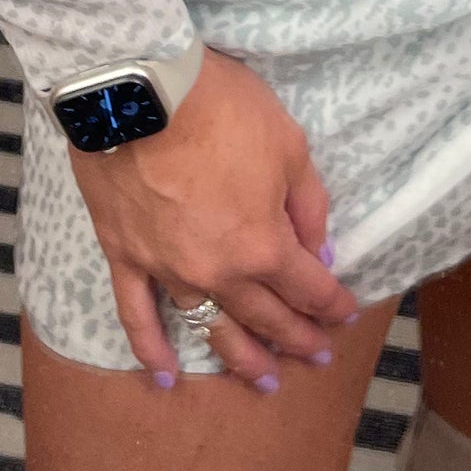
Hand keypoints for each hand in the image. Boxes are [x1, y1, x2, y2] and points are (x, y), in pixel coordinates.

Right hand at [67, 51, 359, 391]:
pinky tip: (166, 378)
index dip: (332, 304)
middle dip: (297, 338)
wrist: (139, 91)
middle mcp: (218, 271)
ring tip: (264, 379)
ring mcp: (167, 270)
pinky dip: (151, 350)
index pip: (308, 287)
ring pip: (210, 327)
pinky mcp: (125, 258)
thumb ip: (308, 205)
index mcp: (264, 245)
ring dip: (240, 356)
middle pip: (266, 316)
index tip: (345, 314)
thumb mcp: (289, 146)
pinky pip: (137, 315)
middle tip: (316, 356)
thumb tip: (318, 249)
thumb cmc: (221, 109)